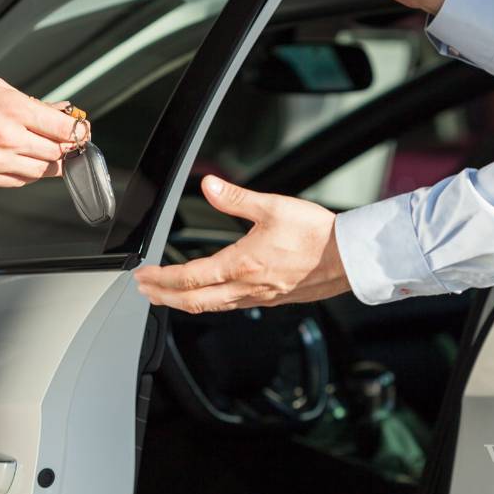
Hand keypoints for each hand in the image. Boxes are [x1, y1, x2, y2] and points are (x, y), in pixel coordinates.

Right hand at [0, 70, 84, 186]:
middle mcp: (7, 138)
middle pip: (56, 153)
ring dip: (48, 162)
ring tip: (45, 150)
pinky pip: (18, 181)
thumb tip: (57, 112)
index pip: (63, 129)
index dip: (78, 131)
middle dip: (65, 148)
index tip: (81, 131)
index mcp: (13, 109)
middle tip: (66, 142)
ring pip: (40, 171)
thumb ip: (29, 102)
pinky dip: (27, 172)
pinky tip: (23, 160)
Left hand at [134, 176, 350, 313]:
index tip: (144, 275)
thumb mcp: (273, 207)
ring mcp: (258, 297)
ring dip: (184, 302)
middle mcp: (246, 287)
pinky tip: (209, 296)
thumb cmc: (317, 234)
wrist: (349, 258)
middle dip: (164, 296)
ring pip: (211, 307)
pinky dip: (209, 303)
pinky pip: (231, 306)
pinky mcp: (271, 299)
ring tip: (167, 295)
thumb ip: (237, 198)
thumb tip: (210, 185)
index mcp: (241, 264)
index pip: (189, 277)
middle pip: (193, 301)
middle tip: (145, 290)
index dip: (161, 278)